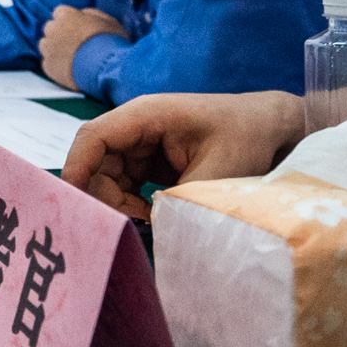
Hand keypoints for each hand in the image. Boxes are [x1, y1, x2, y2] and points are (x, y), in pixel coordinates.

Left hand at [37, 5, 128, 90]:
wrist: (104, 67)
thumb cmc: (109, 41)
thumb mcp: (107, 21)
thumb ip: (91, 14)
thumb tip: (83, 14)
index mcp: (66, 15)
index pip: (60, 13)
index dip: (69, 20)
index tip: (77, 27)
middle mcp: (52, 29)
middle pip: (51, 28)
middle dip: (59, 34)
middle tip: (74, 43)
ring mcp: (48, 48)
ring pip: (45, 45)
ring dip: (55, 49)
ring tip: (71, 57)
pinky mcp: (48, 66)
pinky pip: (48, 63)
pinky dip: (56, 66)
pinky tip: (69, 69)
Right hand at [61, 90, 303, 221]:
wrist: (272, 129)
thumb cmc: (246, 139)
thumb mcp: (213, 174)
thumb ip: (174, 202)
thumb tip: (142, 232)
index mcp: (146, 115)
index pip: (92, 138)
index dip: (76, 169)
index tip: (75, 207)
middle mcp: (136, 126)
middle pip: (96, 162)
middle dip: (104, 196)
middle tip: (128, 225)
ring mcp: (142, 143)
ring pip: (108, 176)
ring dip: (119, 203)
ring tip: (149, 220)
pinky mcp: (150, 159)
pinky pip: (125, 183)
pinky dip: (132, 203)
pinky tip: (154, 215)